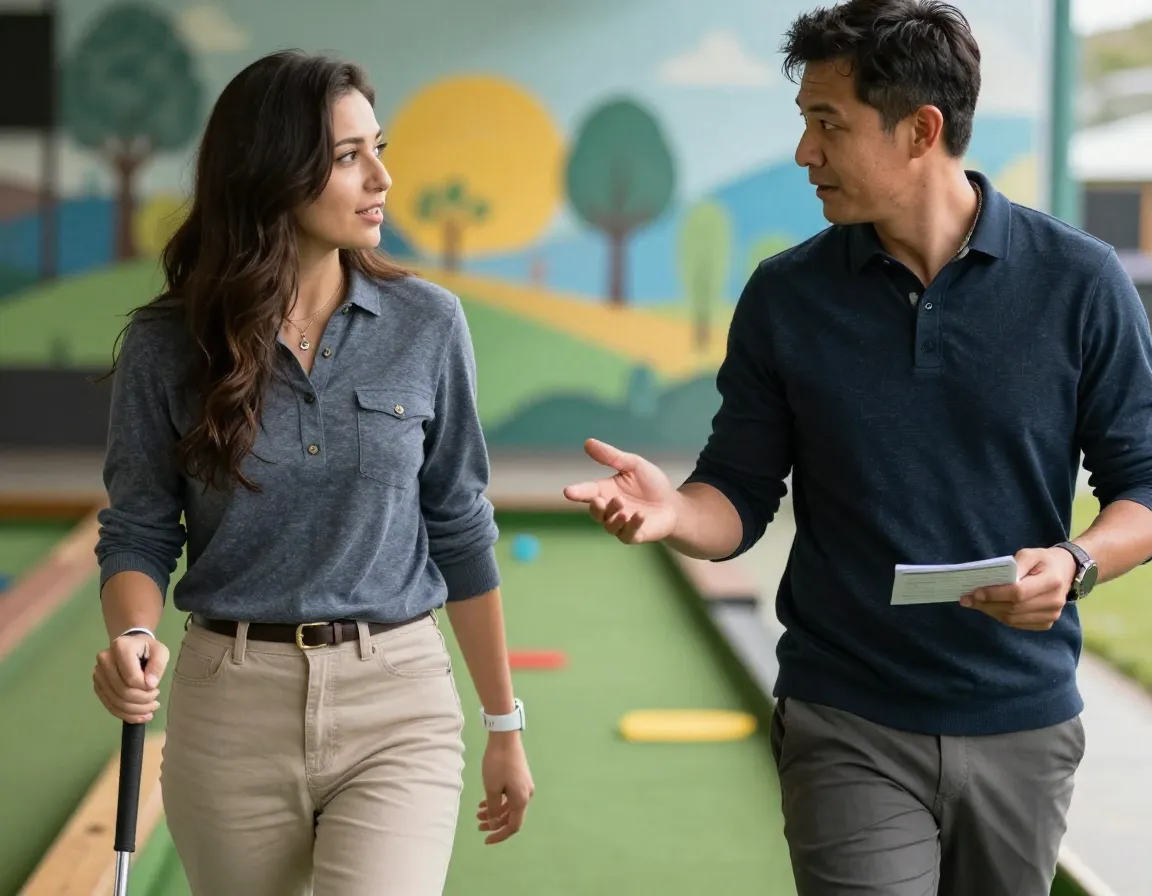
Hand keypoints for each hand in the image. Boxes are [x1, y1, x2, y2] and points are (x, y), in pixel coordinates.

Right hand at [93, 632, 169, 722]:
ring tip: (150, 711)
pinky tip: (139, 716)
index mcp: (121, 647)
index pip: (131, 678)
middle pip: (122, 691)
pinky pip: (109, 705)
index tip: (156, 689)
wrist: (132, 646)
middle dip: (142, 702)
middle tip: (155, 703)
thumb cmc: (148, 649)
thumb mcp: (161, 652)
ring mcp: (98, 673)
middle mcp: (104, 659)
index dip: (145, 688)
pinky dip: (125, 714)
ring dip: (134, 711)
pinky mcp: (97, 685)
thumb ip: (158, 665)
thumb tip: (150, 685)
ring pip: (115, 701)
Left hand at [476, 733, 533, 844]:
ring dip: (494, 811)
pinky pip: (509, 796)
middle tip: (478, 826)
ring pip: (509, 806)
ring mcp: (523, 785)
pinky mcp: (519, 778)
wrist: (505, 737)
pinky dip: (498, 801)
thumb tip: (496, 823)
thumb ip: (494, 809)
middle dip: (495, 823)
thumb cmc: (497, 763)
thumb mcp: (492, 789)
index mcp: (521, 800)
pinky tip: (484, 801)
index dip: (500, 835)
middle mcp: (526, 795)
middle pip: (511, 816)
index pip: (513, 826)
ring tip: (478, 813)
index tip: (486, 840)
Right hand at [562, 438, 679, 543]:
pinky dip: (631, 526)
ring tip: (623, 508)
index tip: (568, 491)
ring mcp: (621, 524)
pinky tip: (639, 516)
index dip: (577, 492)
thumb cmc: (651, 484)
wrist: (673, 504)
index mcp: (605, 491)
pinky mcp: (634, 536)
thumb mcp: (633, 465)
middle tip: (600, 500)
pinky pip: (627, 535)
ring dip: (614, 517)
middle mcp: (610, 509)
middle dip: (596, 508)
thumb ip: (611, 456)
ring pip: (609, 526)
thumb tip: (587, 442)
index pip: (587, 492)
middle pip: (595, 512)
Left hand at [959, 547, 1077, 630]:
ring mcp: (1052, 615)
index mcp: (1051, 581)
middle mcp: (1054, 601)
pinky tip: (991, 608)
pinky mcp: (1047, 623)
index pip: (1018, 593)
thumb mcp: (1029, 554)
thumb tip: (994, 581)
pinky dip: (1001, 617)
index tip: (975, 592)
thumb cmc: (1044, 560)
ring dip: (991, 611)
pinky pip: (1019, 624)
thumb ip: (1013, 566)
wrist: (1066, 571)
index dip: (995, 594)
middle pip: (1013, 608)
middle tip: (967, 599)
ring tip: (975, 603)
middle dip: (987, 604)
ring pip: (1013, 619)